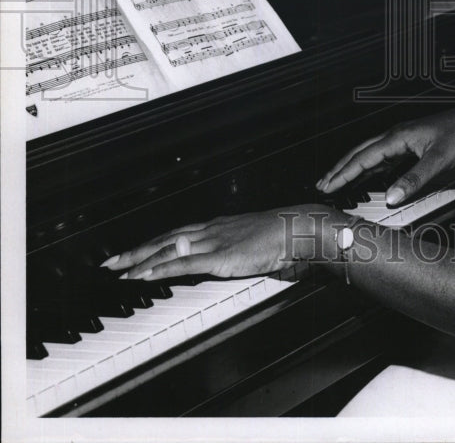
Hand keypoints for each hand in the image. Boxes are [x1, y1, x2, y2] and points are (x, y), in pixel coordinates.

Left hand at [100, 206, 324, 281]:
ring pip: (168, 249)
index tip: (133, 252)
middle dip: (136, 251)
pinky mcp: (219, 257)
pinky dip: (160, 268)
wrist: (294, 228)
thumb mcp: (248, 242)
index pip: (175, 234)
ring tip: (118, 271)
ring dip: (140, 260)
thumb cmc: (278, 237)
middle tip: (111, 262)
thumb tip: (218, 260)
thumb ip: (230, 250)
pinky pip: (183, 263)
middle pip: (164, 239)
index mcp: (215, 227)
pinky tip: (144, 275)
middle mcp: (209, 231)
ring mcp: (212, 242)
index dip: (152, 243)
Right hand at [317, 103, 454, 205]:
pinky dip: (367, 167)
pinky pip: (381, 156)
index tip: (328, 186)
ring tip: (336, 180)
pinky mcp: (409, 144)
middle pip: (359, 153)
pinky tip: (364, 175)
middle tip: (322, 184)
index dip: (344, 173)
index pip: (363, 157)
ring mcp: (401, 139)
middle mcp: (395, 136)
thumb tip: (390, 198)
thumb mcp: (437, 161)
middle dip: (340, 169)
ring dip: (351, 167)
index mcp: (397, 137)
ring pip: (368, 154)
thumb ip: (413, 180)